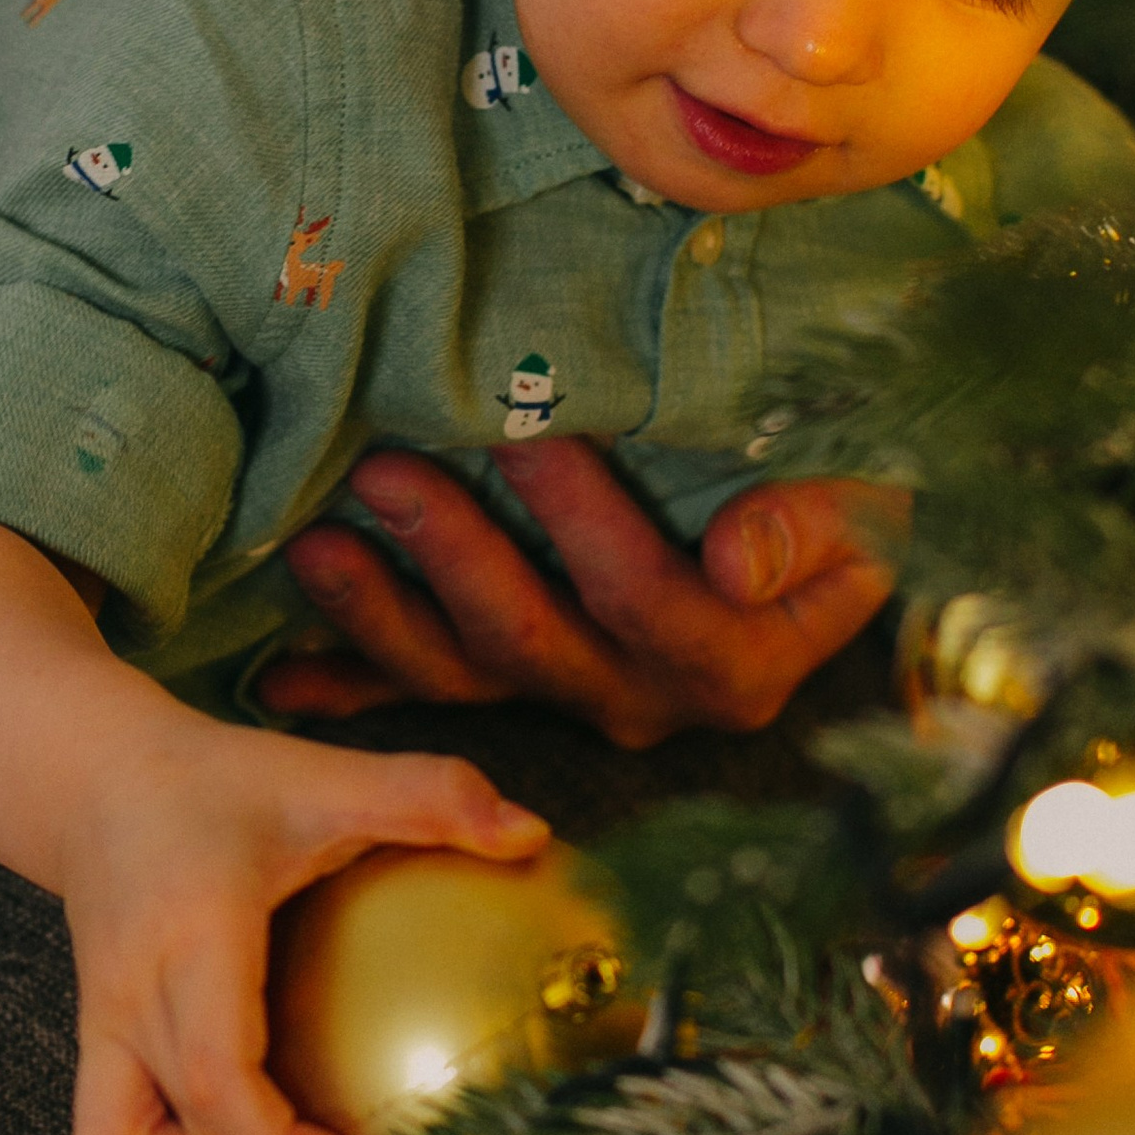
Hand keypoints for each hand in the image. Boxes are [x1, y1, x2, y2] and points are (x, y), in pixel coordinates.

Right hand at [61, 715, 547, 1134]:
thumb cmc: (218, 781)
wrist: (90, 778)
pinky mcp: (97, 1035)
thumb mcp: (322, 774)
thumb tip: (532, 834)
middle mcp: (133, 992)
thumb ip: (428, 796)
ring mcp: (104, 1021)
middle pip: (188, 1129)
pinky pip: (110, 1124)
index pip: (216, 1072)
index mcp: (191, 937)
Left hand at [264, 446, 904, 748]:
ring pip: (456, 670)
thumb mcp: (861, 515)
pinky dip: (341, 684)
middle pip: (530, 636)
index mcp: (729, 665)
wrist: (807, 557)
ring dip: (377, 611)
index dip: (587, 524)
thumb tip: (736, 559)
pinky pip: (411, 698)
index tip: (537, 434)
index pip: (645, 595)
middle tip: (388, 469)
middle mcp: (636, 698)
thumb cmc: (839, 514)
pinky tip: (273, 673)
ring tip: (315, 542)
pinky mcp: (503, 693)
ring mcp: (560, 700)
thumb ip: (811, 532)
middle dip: (452, 553)